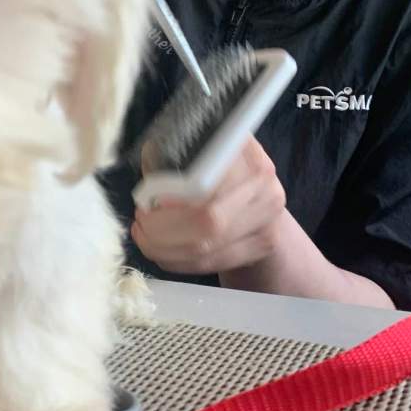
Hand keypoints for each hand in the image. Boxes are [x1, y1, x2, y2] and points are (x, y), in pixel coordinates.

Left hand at [132, 138, 286, 274]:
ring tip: (146, 236)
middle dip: (161, 228)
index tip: (146, 202)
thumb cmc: (212, 168)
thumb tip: (148, 191)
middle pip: (208, 220)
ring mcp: (269, 216)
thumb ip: (167, 162)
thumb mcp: (188, 152)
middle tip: (141, 222)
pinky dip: (177, 260)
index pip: (203, 180)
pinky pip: (210, 262)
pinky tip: (163, 251)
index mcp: (241, 149)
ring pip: (206, 247)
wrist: (258, 193)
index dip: (171, 197)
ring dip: (164, 247)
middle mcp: (263, 181)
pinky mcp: (263, 244)